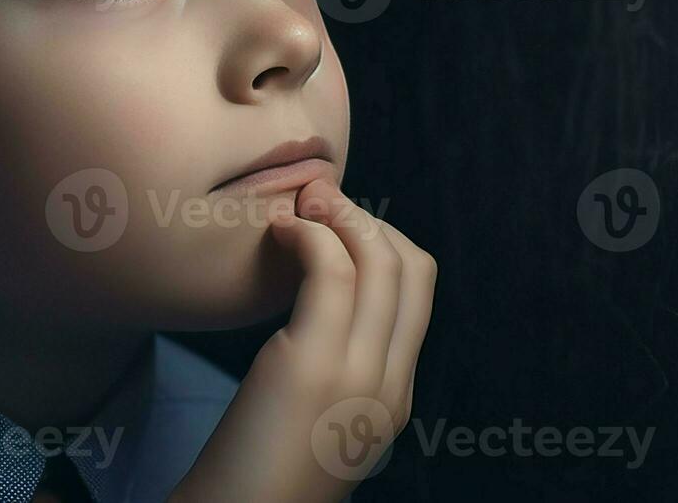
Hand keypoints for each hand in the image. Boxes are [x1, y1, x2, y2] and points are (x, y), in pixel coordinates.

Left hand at [170, 179, 435, 501]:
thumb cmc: (259, 475)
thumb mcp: (320, 422)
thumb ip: (337, 370)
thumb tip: (321, 304)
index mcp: (396, 397)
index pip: (418, 292)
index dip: (382, 242)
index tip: (337, 227)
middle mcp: (391, 385)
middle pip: (411, 266)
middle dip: (366, 218)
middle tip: (317, 201)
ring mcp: (359, 374)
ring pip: (379, 259)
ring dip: (338, 215)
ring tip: (298, 208)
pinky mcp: (314, 365)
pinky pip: (330, 270)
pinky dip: (307, 235)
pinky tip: (278, 235)